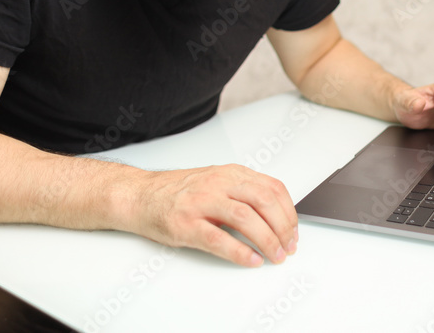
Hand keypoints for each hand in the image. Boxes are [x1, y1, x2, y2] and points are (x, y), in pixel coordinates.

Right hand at [130, 164, 297, 267]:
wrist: (140, 196)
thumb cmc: (178, 192)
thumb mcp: (216, 182)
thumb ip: (243, 192)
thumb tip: (275, 216)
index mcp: (230, 173)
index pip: (271, 187)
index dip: (289, 211)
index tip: (294, 230)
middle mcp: (218, 184)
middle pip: (263, 201)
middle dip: (283, 226)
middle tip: (289, 246)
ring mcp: (201, 203)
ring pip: (245, 217)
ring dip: (267, 239)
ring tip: (275, 255)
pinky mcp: (185, 224)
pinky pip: (218, 238)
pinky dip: (239, 251)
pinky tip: (251, 260)